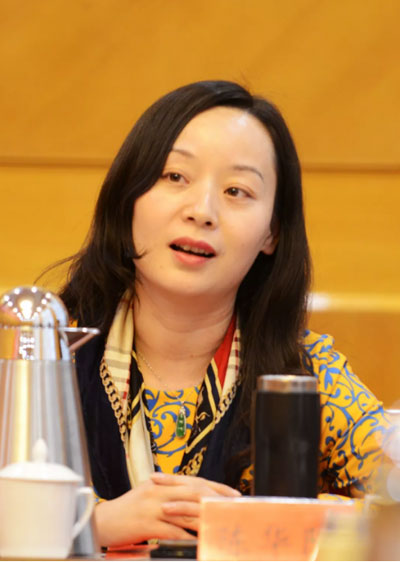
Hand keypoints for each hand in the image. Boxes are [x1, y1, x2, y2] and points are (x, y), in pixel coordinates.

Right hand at [94, 473, 239, 546]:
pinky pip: (173, 530)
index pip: (194, 481)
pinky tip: (198, 541)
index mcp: (161, 483)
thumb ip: (168, 494)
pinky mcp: (147, 523)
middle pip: (194, 491)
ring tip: (222, 524)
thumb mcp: (148, 496)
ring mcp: (153, 507)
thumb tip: (190, 497)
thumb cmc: (126, 512)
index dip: (215, 486)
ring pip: (186, 510)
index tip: (232, 493)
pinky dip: (187, 536)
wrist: (102, 521)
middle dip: (216, 498)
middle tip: (233, 506)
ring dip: (206, 518)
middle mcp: (159, 491)